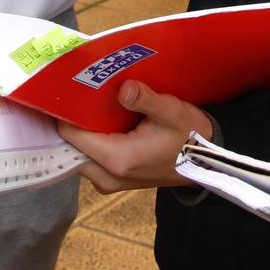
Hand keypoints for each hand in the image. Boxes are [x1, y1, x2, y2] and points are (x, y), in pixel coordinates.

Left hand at [59, 80, 213, 191]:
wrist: (206, 161)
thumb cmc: (190, 136)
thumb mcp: (171, 112)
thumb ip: (145, 100)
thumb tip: (123, 88)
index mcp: (117, 159)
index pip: (72, 136)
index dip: (64, 113)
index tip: (63, 90)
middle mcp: (107, 176)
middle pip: (70, 148)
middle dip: (69, 122)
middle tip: (71, 93)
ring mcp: (109, 182)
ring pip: (78, 155)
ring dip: (79, 132)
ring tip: (82, 102)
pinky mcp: (113, 179)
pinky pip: (89, 159)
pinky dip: (88, 141)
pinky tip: (95, 119)